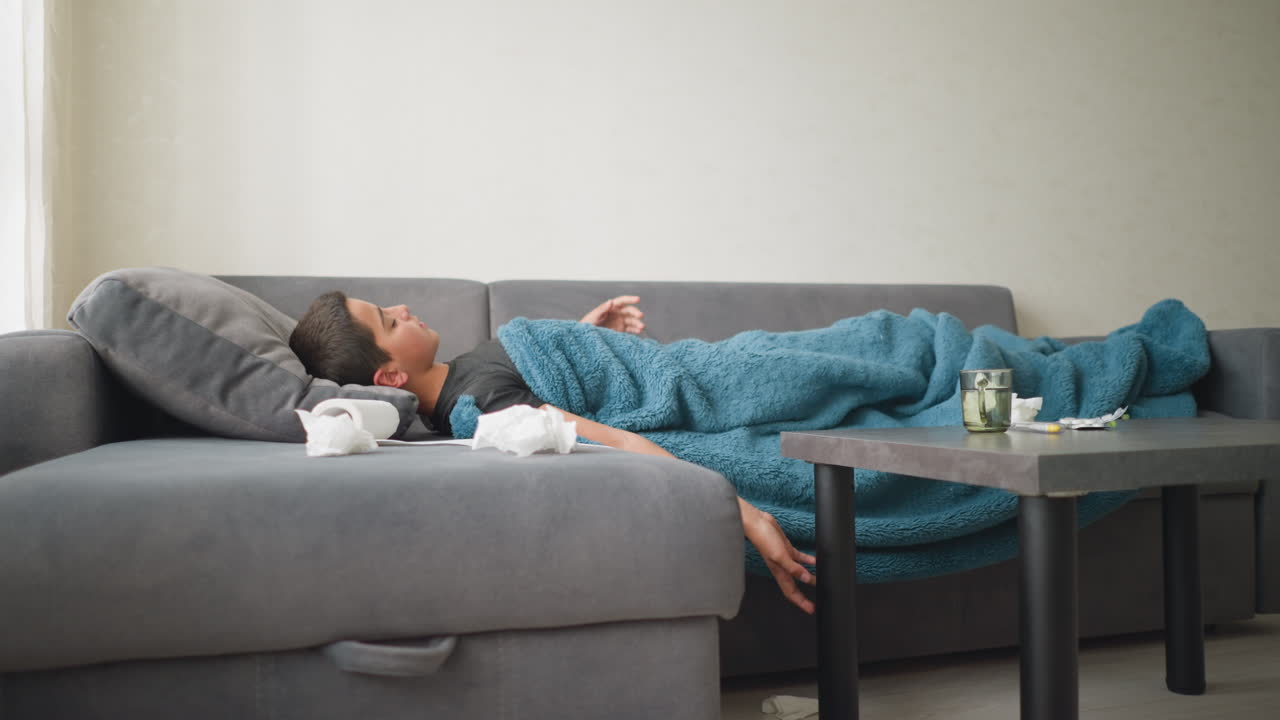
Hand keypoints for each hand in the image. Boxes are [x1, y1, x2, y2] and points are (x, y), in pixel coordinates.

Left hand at [580, 295, 644, 334]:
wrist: (587, 335)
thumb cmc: (588, 324)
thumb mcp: (593, 316)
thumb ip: (602, 309)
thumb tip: (611, 301)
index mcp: (611, 307)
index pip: (622, 301)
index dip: (630, 299)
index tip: (638, 299)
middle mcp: (617, 313)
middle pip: (629, 311)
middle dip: (635, 312)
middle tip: (640, 315)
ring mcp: (620, 321)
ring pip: (631, 320)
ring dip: (637, 323)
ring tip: (642, 327)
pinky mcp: (621, 330)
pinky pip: (630, 329)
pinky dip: (635, 330)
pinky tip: (639, 332)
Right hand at [740, 499, 816, 614]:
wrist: (757, 523)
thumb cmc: (764, 540)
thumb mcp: (780, 555)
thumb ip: (793, 567)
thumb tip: (805, 578)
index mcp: (779, 572)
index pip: (791, 593)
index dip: (801, 603)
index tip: (811, 610)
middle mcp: (782, 568)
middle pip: (795, 586)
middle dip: (805, 596)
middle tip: (816, 602)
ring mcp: (785, 558)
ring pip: (799, 573)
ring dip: (809, 578)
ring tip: (820, 582)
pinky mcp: (787, 548)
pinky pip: (800, 558)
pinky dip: (808, 560)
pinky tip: (816, 561)